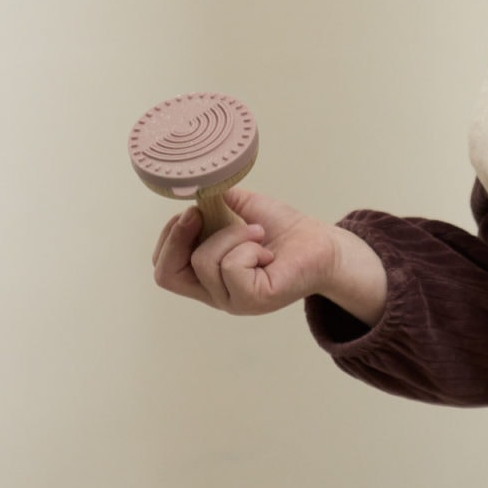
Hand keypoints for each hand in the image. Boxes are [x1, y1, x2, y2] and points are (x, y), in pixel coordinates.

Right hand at [151, 188, 387, 323]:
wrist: (322, 243)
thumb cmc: (284, 229)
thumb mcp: (239, 209)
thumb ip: (212, 202)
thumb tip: (190, 186)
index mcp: (206, 277)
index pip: (164, 269)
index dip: (168, 238)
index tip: (190, 211)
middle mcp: (215, 294)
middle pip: (166, 275)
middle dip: (177, 236)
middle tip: (200, 213)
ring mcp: (233, 301)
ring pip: (203, 261)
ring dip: (231, 235)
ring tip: (257, 233)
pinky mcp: (254, 300)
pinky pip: (232, 267)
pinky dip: (246, 247)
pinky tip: (266, 249)